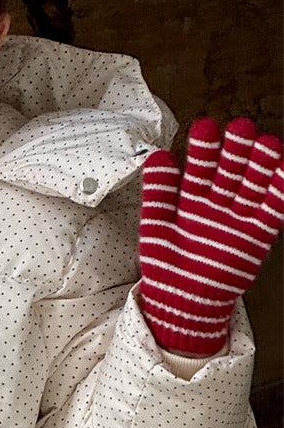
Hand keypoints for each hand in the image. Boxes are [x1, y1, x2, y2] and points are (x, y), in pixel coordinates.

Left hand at [139, 117, 283, 355]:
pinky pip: (272, 210)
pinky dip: (279, 191)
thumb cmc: (165, 264)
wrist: (182, 300)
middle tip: (241, 128)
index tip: (206, 126)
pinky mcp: (258, 235)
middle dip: (237, 150)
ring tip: (266, 144)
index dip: (204, 148)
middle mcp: (218, 203)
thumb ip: (157, 193)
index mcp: (192, 198)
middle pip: (231, 171)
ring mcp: (239, 218)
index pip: (200, 167)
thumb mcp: (155, 226)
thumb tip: (157, 156)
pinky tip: (283, 169)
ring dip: (261, 165)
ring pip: (254, 185)